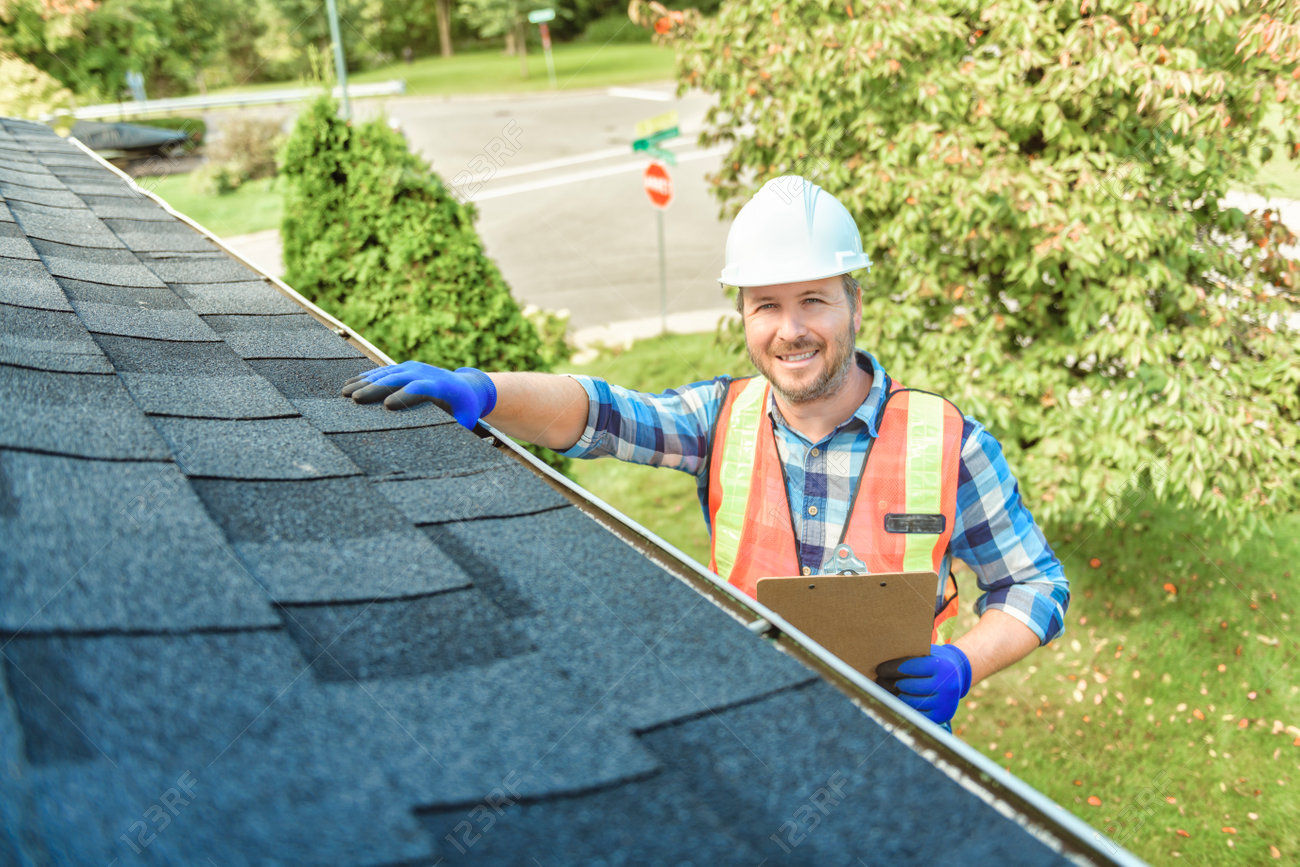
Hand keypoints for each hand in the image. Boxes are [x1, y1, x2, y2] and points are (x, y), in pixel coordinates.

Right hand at [341, 361, 496, 427]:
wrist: (468, 386)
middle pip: (397, 379)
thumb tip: (444, 450)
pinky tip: (350, 383)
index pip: (420, 388)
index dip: (404, 396)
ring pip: (386, 373)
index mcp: (441, 386)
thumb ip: (454, 429)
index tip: (386, 406)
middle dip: (375, 389)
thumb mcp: (465, 420)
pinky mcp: (406, 367)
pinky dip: (366, 376)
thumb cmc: (465, 409)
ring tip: (345, 392)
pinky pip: (383, 371)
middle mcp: (425, 372)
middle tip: (354, 399)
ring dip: (364, 381)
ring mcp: (414, 367)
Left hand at [875, 644, 971, 724]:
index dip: (891, 668)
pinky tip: (901, 700)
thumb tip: (882, 660)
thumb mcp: (928, 653)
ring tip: (890, 690)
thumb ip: (911, 655)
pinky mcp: (943, 716)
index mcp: (943, 666)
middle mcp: (947, 685)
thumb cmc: (935, 661)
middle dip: (892, 682)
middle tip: (881, 681)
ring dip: (896, 696)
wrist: (958, 675)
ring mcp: (946, 703)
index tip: (880, 669)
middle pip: (907, 686)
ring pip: (909, 701)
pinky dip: (906, 707)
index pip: (909, 667)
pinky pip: (916, 714)